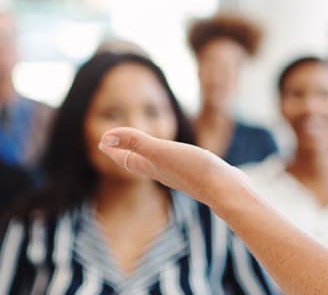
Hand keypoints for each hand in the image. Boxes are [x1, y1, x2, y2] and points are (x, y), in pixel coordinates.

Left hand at [96, 127, 251, 206]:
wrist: (225, 189)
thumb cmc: (193, 169)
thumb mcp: (161, 151)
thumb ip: (135, 142)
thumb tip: (106, 137)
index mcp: (152, 166)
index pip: (125, 158)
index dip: (113, 149)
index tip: (102, 141)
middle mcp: (163, 173)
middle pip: (137, 162)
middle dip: (125, 153)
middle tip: (114, 145)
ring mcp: (180, 175)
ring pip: (156, 165)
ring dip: (146, 155)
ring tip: (142, 150)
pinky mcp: (197, 174)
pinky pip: (176, 164)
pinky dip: (168, 157)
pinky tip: (177, 157)